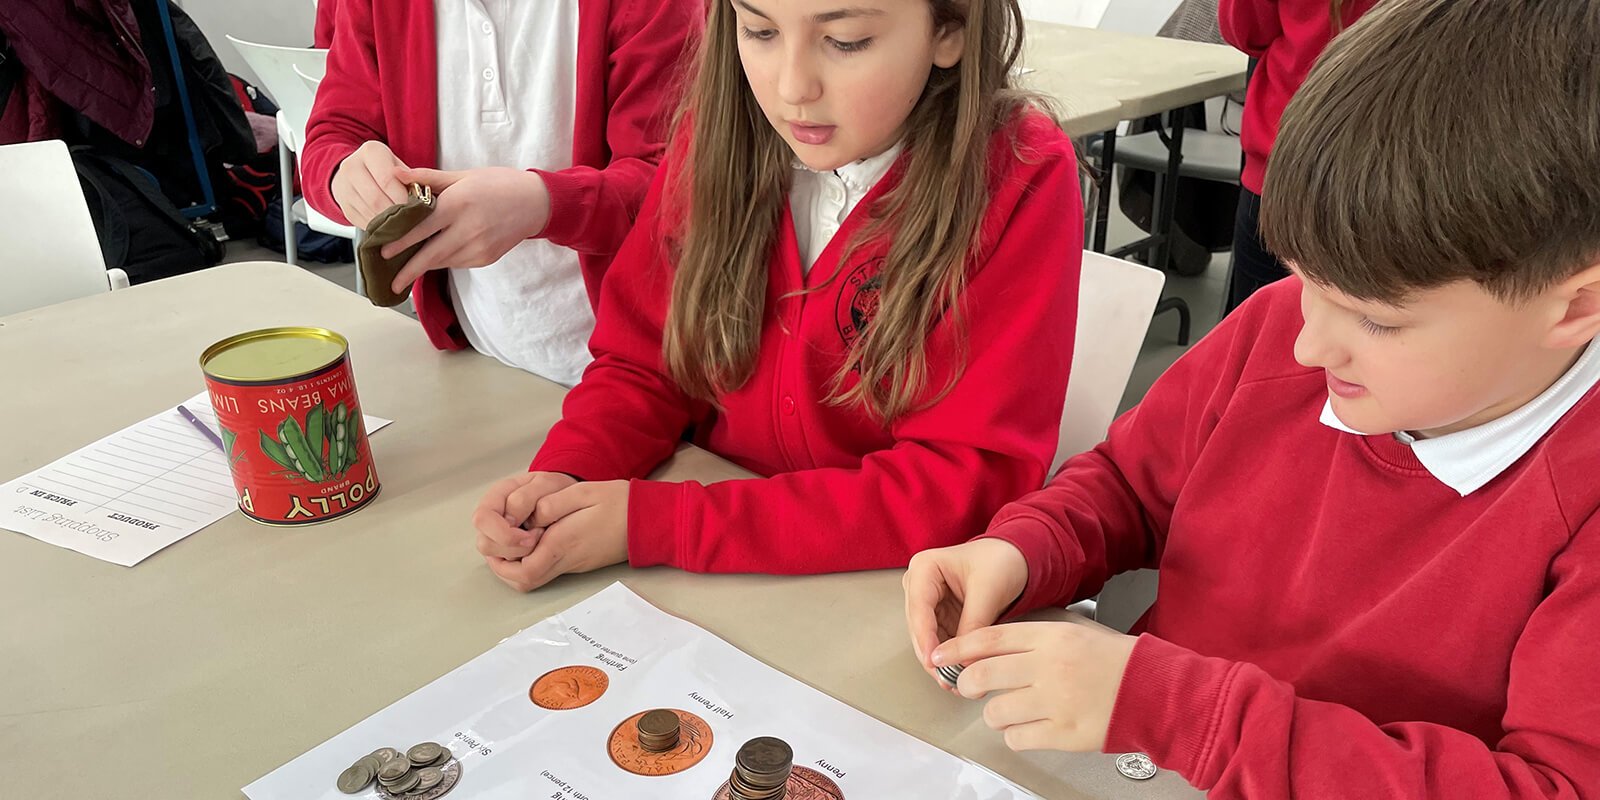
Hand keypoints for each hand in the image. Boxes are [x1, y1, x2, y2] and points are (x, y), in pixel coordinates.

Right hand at [331, 140, 410, 227]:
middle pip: (376, 198)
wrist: (358, 172)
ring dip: (388, 222)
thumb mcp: (401, 166)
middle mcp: (352, 166)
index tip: (416, 208)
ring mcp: (344, 187)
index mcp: (371, 151)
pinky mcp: (343, 205)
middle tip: (411, 221)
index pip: (387, 179)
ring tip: (403, 225)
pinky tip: (389, 226)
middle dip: (396, 212)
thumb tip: (418, 197)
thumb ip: (412, 179)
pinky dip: (379, 227)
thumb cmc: (387, 169)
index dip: (402, 197)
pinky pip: (362, 221)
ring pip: (369, 212)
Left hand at [381, 166, 552, 293]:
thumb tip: (396, 176)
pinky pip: (457, 262)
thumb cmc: (498, 184)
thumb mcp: (463, 176)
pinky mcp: (486, 258)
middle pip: (430, 255)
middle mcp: (468, 229)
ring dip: (424, 265)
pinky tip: (436, 256)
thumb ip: (428, 178)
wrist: (535, 203)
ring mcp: (479, 247)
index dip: (401, 242)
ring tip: (406, 269)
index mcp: (459, 204)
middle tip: (390, 282)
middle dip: (408, 270)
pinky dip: (444, 260)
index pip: (422, 227)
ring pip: (443, 261)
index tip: (383, 251)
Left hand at [484, 480, 629, 592]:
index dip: (503, 560)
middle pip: (524, 582)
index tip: (502, 538)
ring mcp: (574, 564)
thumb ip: (551, 504)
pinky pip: (547, 569)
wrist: (650, 521)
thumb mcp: (582, 492)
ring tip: (514, 540)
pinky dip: (533, 559)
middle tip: (499, 545)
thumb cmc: (619, 503)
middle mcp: (566, 560)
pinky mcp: (579, 562)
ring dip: (517, 565)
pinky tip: (535, 538)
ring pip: (534, 579)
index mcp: (563, 543)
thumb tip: (529, 518)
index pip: (523, 570)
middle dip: (504, 567)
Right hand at [903, 538, 1029, 670]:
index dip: (925, 638)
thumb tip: (964, 659)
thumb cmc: (1001, 560)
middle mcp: (920, 585)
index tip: (934, 661)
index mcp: (924, 568)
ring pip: (927, 639)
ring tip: (955, 681)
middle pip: (919, 627)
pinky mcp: (941, 617)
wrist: (1016, 558)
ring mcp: (929, 603)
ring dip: (940, 661)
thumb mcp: (988, 590)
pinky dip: (950, 657)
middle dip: (933, 655)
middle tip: (946, 679)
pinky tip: (959, 673)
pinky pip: (941, 642)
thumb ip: (974, 624)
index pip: (919, 608)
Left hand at [932, 621, 1137, 752]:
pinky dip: (1016, 735)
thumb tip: (983, 648)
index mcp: (1051, 637)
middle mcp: (1050, 667)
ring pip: (995, 712)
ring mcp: (1056, 702)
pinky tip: (1029, 726)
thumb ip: (1030, 638)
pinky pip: (1018, 738)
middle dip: (968, 684)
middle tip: (970, 687)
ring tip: (1012, 709)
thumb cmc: (1112, 661)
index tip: (941, 657)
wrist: (1151, 689)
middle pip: (983, 675)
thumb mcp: (1071, 632)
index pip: (990, 638)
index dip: (958, 649)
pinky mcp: (1064, 733)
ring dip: (994, 714)